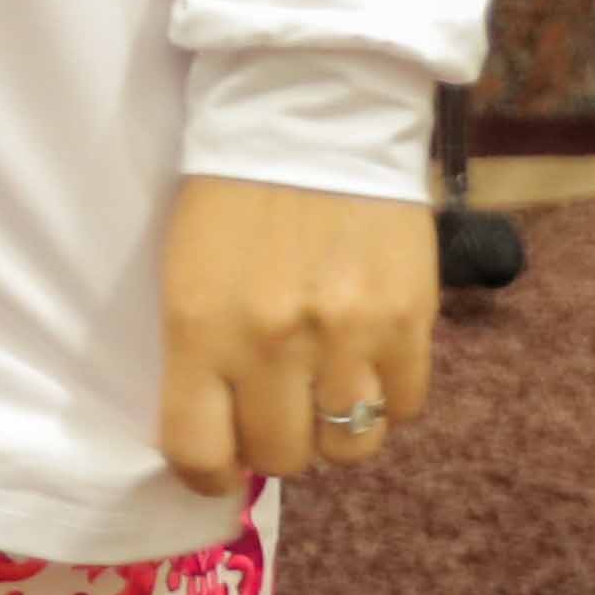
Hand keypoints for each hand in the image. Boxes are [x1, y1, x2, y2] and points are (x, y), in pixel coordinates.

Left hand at [155, 176, 436, 496]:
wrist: (307, 120)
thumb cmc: (229, 198)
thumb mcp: (184, 274)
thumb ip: (199, 353)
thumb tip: (221, 431)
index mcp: (199, 328)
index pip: (197, 449)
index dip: (205, 474)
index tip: (215, 467)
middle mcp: (273, 343)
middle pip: (282, 457)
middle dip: (274, 447)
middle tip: (274, 416)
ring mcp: (348, 335)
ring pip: (350, 446)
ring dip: (334, 433)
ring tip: (324, 396)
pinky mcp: (410, 321)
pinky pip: (405, 406)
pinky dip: (386, 400)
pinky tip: (367, 366)